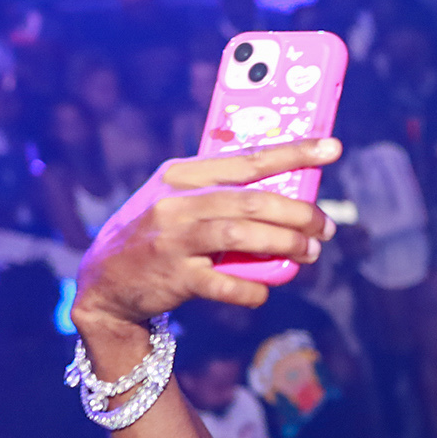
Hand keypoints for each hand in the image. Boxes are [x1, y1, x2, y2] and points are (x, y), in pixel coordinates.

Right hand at [70, 141, 341, 335]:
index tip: (332, 147)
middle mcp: (176, 202)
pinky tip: (264, 290)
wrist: (104, 284)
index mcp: (180, 174)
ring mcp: (172, 239)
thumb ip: (221, 196)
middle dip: (299, 213)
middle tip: (327, 227)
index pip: (247, 158)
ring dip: (285, 243)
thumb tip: (287, 199)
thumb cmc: (156, 238)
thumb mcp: (177, 203)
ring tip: (310, 252)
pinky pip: (224, 283)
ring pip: (242, 234)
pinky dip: (252, 287)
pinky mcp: (173, 276)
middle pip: (252, 200)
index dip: (294, 152)